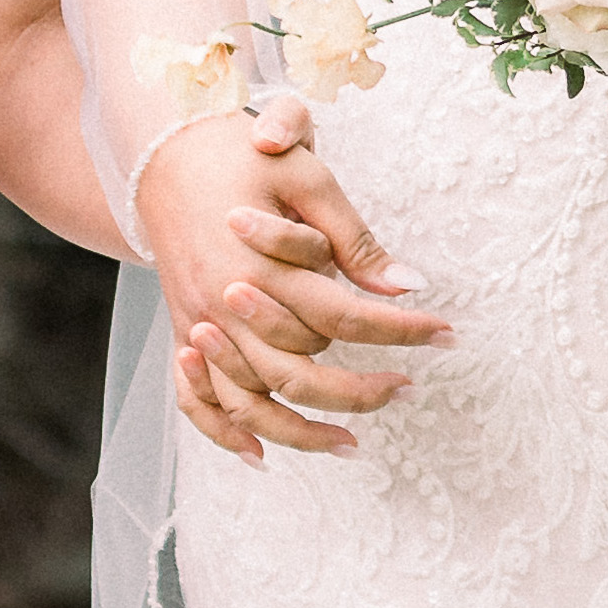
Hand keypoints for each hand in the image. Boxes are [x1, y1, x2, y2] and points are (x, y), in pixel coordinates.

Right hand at [137, 95, 446, 460]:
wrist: (160, 153)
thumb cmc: (239, 156)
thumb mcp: (304, 176)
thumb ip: (355, 237)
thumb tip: (409, 285)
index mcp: (261, 266)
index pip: (346, 317)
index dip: (402, 330)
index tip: (447, 336)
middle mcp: (226, 307)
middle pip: (301, 374)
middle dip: (361, 391)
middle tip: (408, 387)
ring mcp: (200, 326)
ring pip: (251, 403)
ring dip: (302, 433)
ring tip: (352, 445)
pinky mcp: (183, 333)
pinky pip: (196, 400)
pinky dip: (225, 432)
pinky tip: (261, 455)